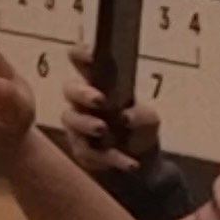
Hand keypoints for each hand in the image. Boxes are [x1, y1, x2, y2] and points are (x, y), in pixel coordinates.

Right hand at [63, 51, 164, 173]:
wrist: (141, 165)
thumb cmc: (138, 130)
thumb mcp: (149, 120)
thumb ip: (142, 115)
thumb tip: (126, 117)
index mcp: (98, 84)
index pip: (82, 61)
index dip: (81, 54)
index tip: (88, 55)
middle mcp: (82, 102)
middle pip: (70, 89)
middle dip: (82, 93)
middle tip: (99, 100)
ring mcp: (77, 125)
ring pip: (70, 119)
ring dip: (86, 123)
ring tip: (103, 129)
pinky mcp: (80, 150)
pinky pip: (88, 152)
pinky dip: (110, 158)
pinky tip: (129, 163)